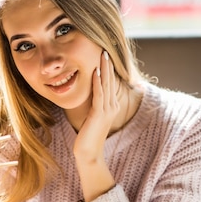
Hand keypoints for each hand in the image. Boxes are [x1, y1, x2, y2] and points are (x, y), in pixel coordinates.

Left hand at [73, 50, 119, 164]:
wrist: (89, 153)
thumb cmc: (88, 136)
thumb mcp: (92, 116)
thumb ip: (93, 105)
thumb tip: (89, 94)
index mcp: (112, 106)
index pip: (111, 83)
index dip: (109, 68)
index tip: (105, 54)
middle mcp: (113, 106)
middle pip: (111, 81)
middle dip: (108, 64)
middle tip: (105, 48)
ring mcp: (107, 110)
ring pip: (106, 85)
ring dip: (104, 69)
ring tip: (102, 55)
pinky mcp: (99, 114)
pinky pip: (99, 95)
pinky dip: (97, 82)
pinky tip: (96, 71)